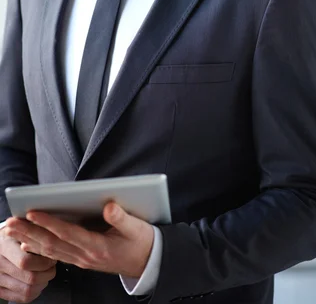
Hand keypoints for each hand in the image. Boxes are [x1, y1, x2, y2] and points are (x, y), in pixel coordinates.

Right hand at [0, 226, 56, 302]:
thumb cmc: (9, 235)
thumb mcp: (18, 226)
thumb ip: (31, 230)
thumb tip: (51, 229)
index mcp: (4, 247)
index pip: (25, 262)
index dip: (43, 262)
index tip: (51, 257)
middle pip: (30, 279)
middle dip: (47, 273)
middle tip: (52, 266)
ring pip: (28, 290)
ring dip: (42, 283)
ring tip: (46, 273)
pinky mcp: (0, 291)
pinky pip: (22, 298)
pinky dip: (34, 292)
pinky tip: (37, 282)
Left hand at [4, 203, 153, 277]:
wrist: (148, 263)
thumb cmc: (142, 243)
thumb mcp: (137, 228)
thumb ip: (122, 218)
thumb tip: (109, 206)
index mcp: (98, 247)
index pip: (67, 234)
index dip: (49, 223)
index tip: (32, 213)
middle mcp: (86, 256)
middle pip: (51, 244)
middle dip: (28, 232)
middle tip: (10, 224)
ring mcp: (82, 259)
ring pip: (50, 250)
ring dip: (28, 239)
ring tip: (12, 230)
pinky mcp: (82, 259)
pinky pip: (55, 254)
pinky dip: (39, 249)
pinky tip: (28, 243)